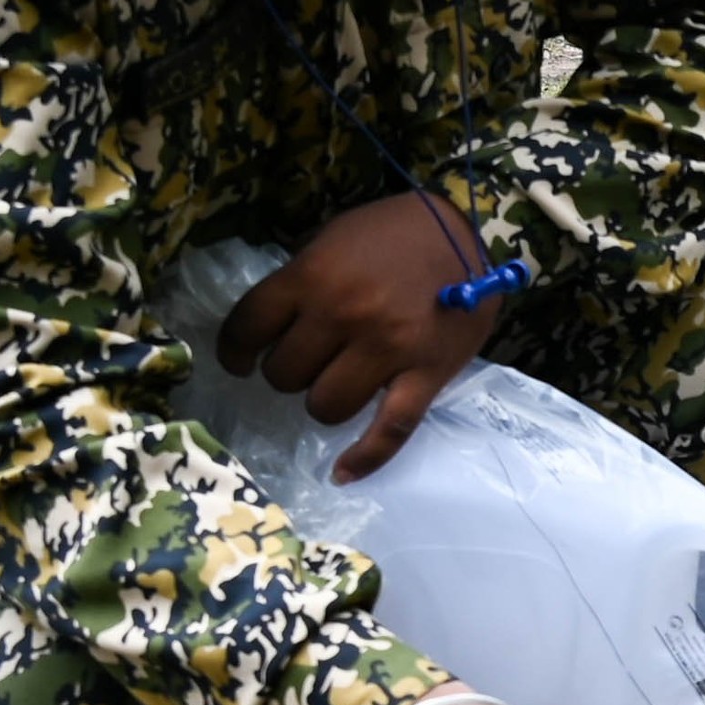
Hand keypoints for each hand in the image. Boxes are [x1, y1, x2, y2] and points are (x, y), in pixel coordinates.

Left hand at [216, 190, 502, 481]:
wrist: (470, 230)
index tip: (239, 359)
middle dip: (289, 371)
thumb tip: (271, 328)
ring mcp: (387, 349)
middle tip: (307, 360)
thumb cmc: (393, 231)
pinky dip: (365, 458)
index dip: (235, 350)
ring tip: (337, 384)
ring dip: (323, 400)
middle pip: (285, 374)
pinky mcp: (425, 376)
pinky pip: (389, 431)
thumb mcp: (333, 238)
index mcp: (313, 276)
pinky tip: (342, 473)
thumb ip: (301, 281)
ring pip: (325, 407)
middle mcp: (344, 314)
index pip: (248, 328)